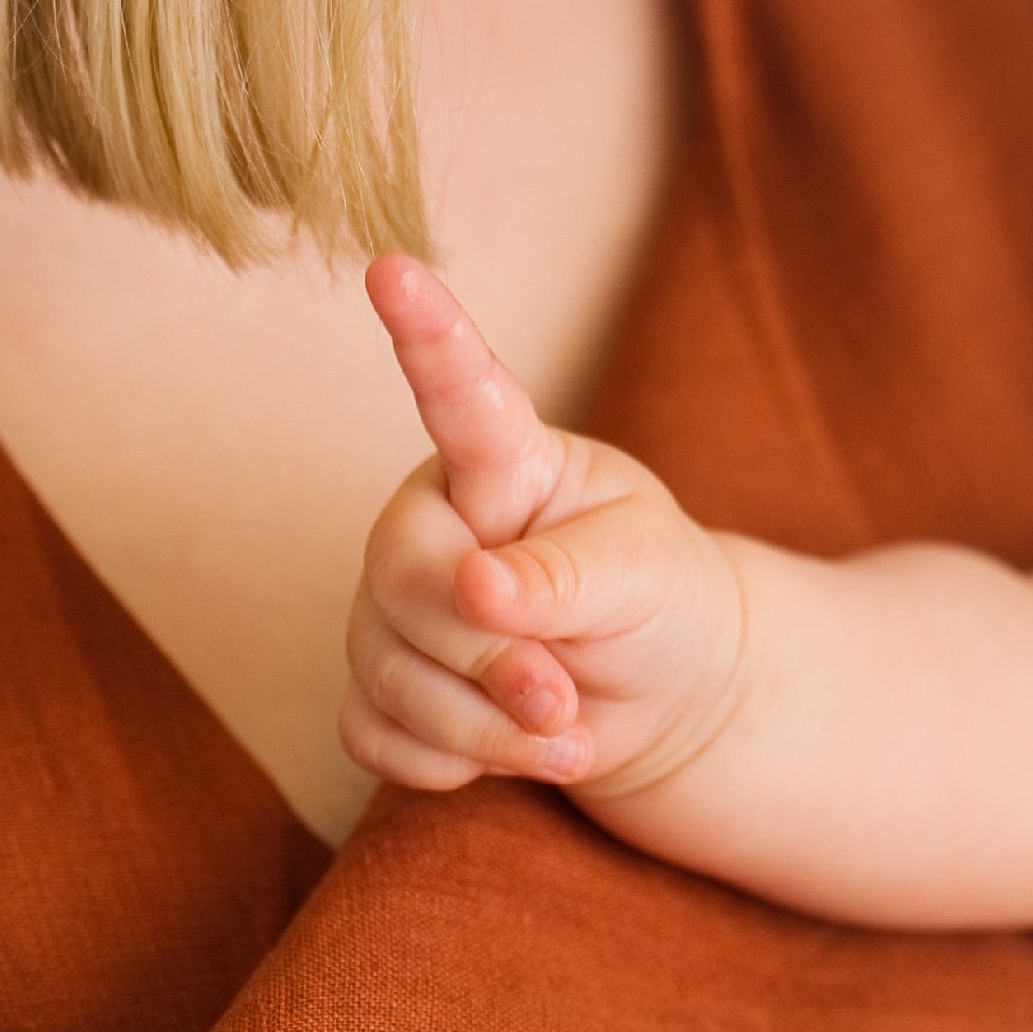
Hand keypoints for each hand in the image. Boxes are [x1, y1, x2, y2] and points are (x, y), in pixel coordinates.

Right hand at [340, 255, 755, 812]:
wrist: (661, 697)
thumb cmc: (660, 603)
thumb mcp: (645, 572)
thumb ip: (567, 575)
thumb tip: (477, 588)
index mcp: (503, 462)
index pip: (460, 393)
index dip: (426, 335)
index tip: (392, 268)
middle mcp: (430, 523)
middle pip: (404, 585)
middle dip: (487, 660)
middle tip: (564, 698)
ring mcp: (393, 609)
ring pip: (388, 675)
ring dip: (485, 728)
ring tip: (568, 732)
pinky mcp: (385, 689)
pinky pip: (371, 736)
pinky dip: (445, 763)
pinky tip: (504, 753)